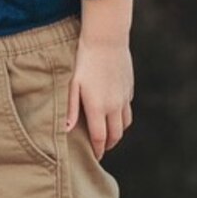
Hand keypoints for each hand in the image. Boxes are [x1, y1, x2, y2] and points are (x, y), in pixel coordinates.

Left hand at [67, 35, 133, 158]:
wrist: (106, 40)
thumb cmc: (84, 61)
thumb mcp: (72, 84)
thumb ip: (70, 108)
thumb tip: (67, 130)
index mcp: (97, 107)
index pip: (100, 138)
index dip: (98, 151)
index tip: (94, 157)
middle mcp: (114, 106)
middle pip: (115, 136)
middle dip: (108, 145)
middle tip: (100, 148)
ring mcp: (124, 98)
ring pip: (124, 124)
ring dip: (117, 132)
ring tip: (107, 133)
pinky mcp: (129, 89)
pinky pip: (127, 110)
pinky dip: (121, 117)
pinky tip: (113, 112)